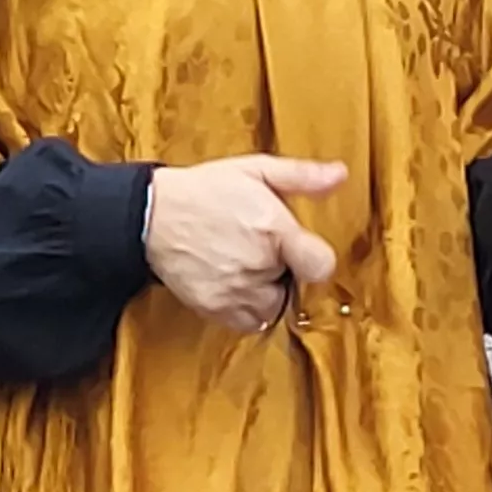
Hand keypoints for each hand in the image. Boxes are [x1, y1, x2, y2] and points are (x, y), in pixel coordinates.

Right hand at [142, 155, 344, 333]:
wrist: (152, 214)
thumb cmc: (204, 190)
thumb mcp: (254, 170)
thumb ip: (301, 176)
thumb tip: (340, 174)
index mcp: (272, 228)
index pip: (321, 265)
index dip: (316, 260)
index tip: (303, 251)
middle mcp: (256, 263)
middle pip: (295, 283)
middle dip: (283, 266)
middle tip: (258, 245)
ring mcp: (235, 289)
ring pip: (273, 305)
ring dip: (266, 290)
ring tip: (243, 263)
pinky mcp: (215, 308)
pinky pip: (249, 321)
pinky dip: (247, 307)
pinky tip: (233, 282)